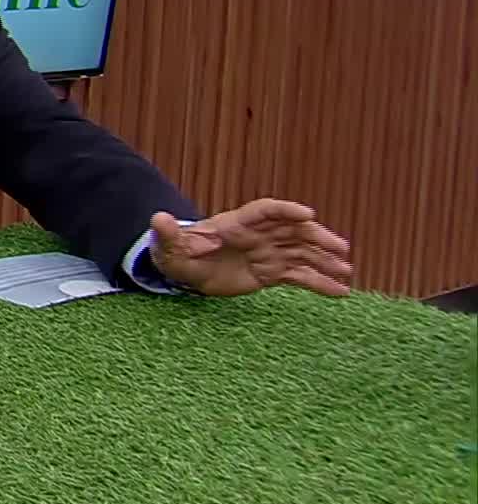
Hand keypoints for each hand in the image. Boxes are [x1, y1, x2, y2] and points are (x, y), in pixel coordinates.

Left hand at [150, 200, 351, 296]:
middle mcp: (257, 235)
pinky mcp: (270, 272)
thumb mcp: (168, 246)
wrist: (184, 269)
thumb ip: (167, 234)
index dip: (286, 210)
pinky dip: (319, 283)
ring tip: (347, 272)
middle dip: (317, 237)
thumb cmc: (176, 253)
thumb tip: (156, 218)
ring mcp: (267, 252)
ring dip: (324, 260)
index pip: (265, 211)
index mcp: (235, 224)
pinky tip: (340, 293)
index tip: (307, 214)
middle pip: (293, 231)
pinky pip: (299, 276)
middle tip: (340, 248)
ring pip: (302, 253)